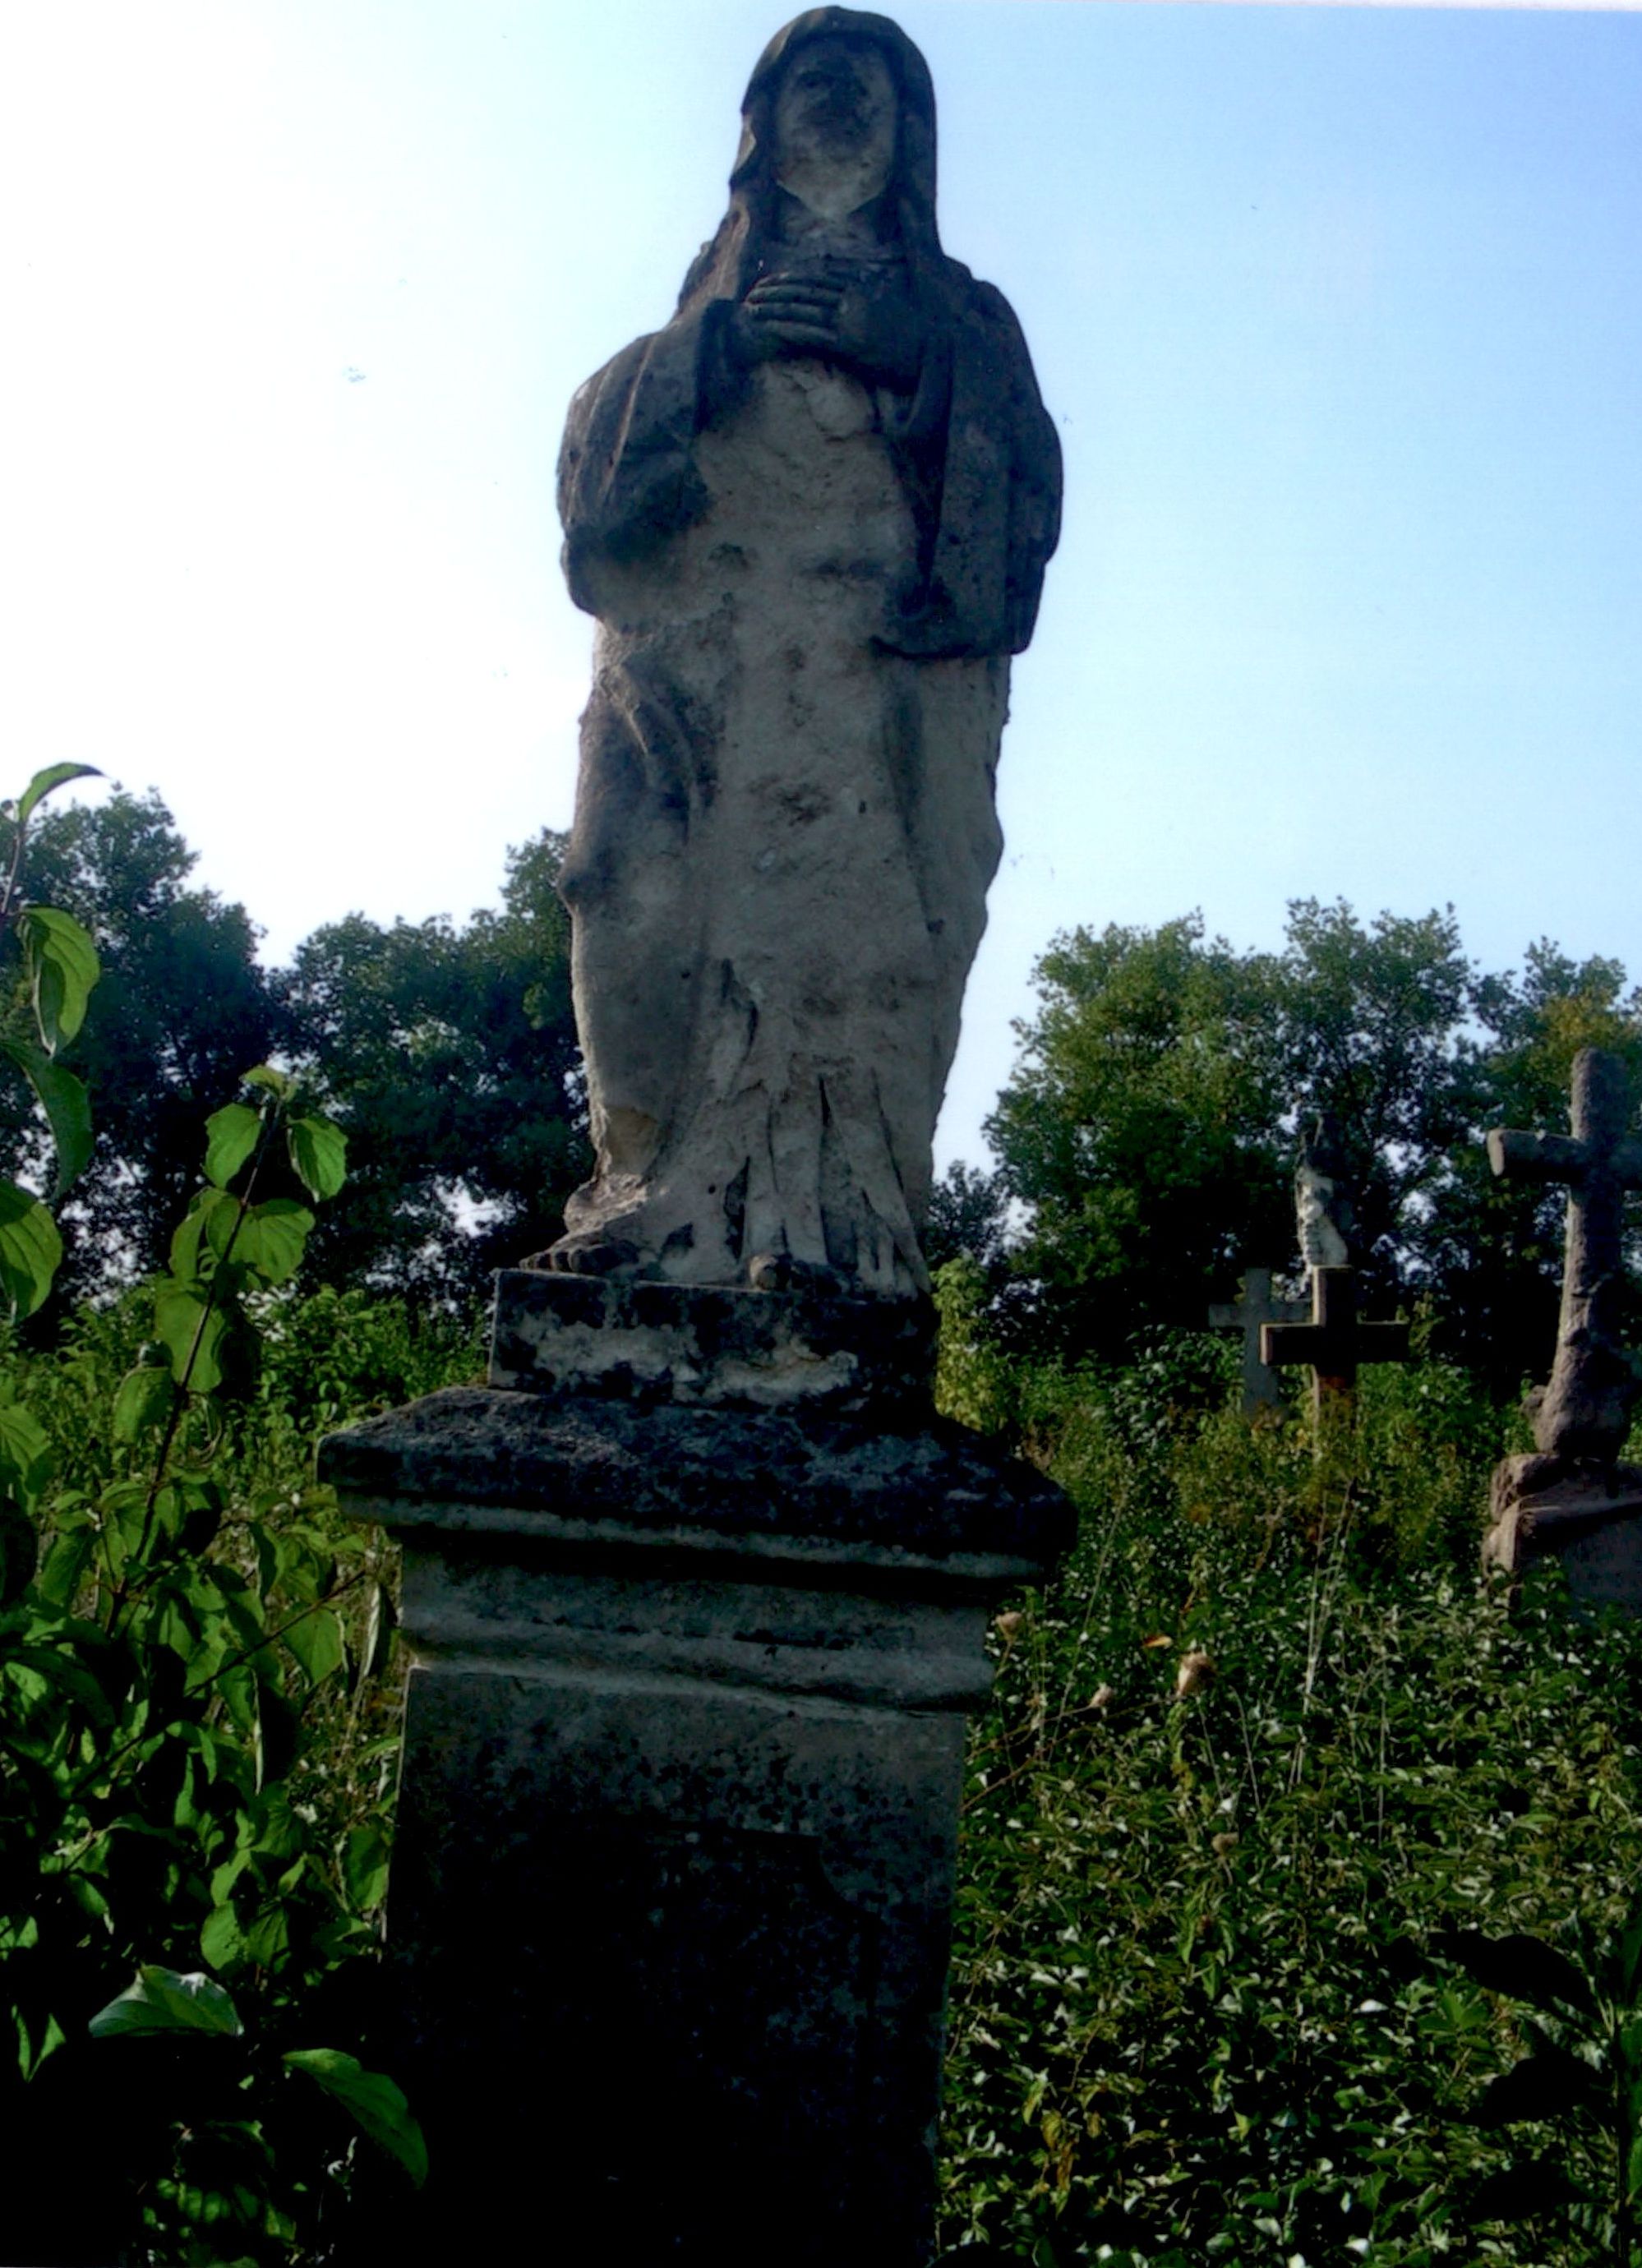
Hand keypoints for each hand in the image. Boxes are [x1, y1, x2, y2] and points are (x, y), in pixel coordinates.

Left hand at [730, 265, 923, 388]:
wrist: (928, 351)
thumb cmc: (911, 330)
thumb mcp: (889, 300)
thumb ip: (867, 287)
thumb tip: (853, 279)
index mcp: (860, 287)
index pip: (817, 278)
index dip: (790, 278)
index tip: (771, 280)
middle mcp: (851, 299)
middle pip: (805, 290)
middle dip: (776, 291)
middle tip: (752, 293)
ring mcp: (849, 321)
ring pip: (804, 309)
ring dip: (775, 309)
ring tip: (753, 309)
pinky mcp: (849, 344)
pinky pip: (812, 333)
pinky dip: (788, 328)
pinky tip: (770, 327)